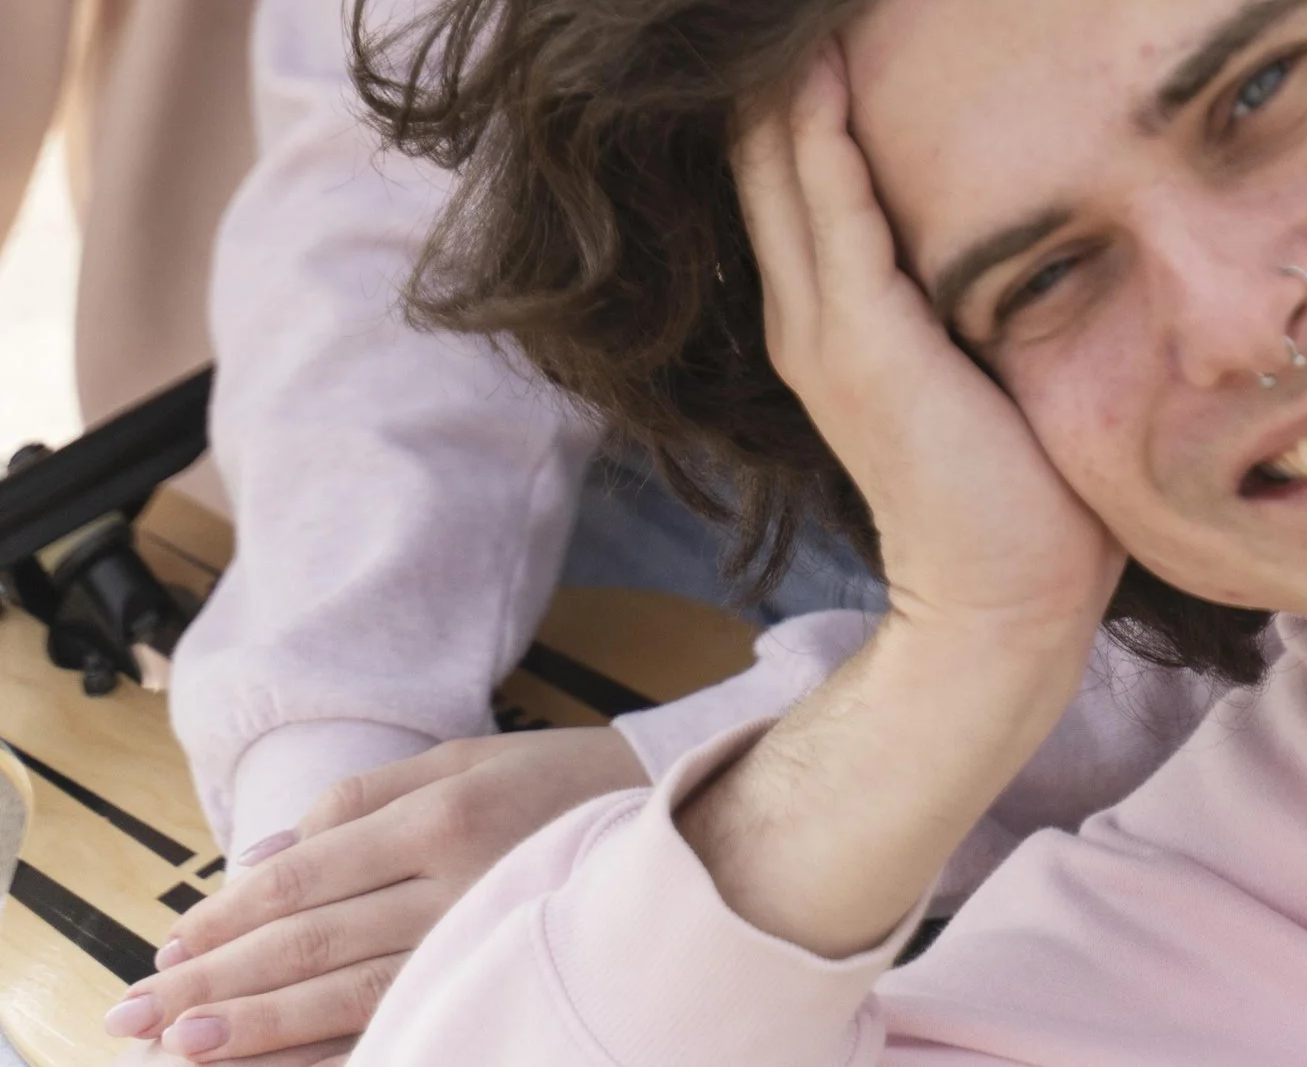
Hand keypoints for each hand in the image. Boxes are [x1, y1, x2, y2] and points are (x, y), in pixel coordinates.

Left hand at [104, 727, 642, 1062]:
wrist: (680, 830)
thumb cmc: (556, 788)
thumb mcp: (465, 759)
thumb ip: (359, 802)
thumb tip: (260, 859)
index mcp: (440, 817)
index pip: (305, 874)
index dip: (229, 916)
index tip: (166, 950)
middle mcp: (453, 889)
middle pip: (310, 944)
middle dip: (214, 982)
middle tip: (135, 1017)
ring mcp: (475, 952)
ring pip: (344, 1003)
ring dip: (255, 1032)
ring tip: (182, 1052)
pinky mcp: (493, 996)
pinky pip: (397, 1038)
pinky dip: (330, 1059)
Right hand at [738, 53, 1121, 652]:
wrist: (1008, 605)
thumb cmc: (1025, 477)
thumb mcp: (985, 343)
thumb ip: (974, 268)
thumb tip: (1035, 171)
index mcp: (832, 305)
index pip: (794, 156)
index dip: (800, 65)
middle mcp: (807, 305)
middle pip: (769, 141)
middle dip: (784, 42)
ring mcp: (823, 322)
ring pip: (784, 157)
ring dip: (793, 60)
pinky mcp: (860, 339)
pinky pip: (831, 200)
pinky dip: (821, 120)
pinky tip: (826, 47)